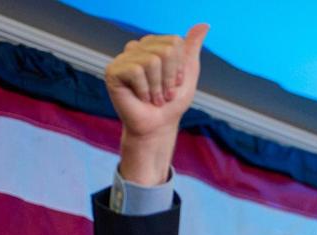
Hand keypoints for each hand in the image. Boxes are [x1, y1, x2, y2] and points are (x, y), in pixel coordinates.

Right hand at [104, 24, 209, 184]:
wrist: (158, 127)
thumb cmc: (172, 103)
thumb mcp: (188, 74)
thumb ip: (192, 49)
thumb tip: (204, 25)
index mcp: (154, 45)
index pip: (175, 43)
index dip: (179, 68)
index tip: (175, 84)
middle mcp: (137, 48)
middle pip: (165, 50)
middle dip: (170, 78)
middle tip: (163, 94)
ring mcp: (123, 58)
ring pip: (152, 61)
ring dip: (158, 87)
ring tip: (153, 98)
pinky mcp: (113, 71)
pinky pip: (136, 71)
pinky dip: (144, 90)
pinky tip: (140, 98)